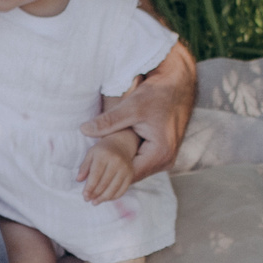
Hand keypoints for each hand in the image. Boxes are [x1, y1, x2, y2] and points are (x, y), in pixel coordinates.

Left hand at [77, 133, 137, 201]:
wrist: (121, 145)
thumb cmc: (102, 151)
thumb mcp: (90, 154)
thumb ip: (84, 167)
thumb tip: (78, 180)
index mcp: (104, 155)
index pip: (96, 175)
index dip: (90, 187)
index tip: (84, 195)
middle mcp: (116, 161)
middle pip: (104, 183)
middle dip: (95, 194)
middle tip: (88, 199)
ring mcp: (125, 168)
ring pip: (114, 188)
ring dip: (103, 198)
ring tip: (95, 202)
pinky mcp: (131, 174)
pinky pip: (122, 189)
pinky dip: (113, 197)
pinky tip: (105, 199)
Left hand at [82, 44, 195, 177]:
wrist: (178, 84)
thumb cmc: (158, 93)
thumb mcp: (131, 107)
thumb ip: (108, 121)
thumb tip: (84, 129)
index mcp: (160, 153)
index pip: (129, 175)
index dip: (108, 176)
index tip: (89, 178)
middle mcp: (166, 160)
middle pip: (133, 175)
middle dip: (112, 173)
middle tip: (89, 178)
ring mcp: (166, 157)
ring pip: (137, 169)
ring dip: (119, 167)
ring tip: (97, 168)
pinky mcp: (163, 151)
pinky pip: (142, 161)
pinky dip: (128, 159)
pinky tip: (112, 156)